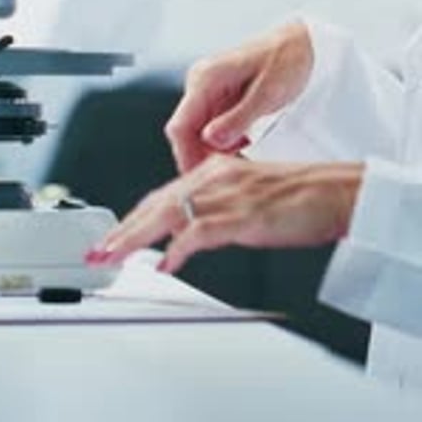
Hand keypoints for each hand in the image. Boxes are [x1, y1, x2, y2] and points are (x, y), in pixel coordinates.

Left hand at [86, 154, 363, 273]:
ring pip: (168, 213)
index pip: (162, 194)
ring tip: (113, 256)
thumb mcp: (248, 194)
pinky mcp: (243, 213)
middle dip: (122, 228)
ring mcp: (228, 193)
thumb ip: (217, 206)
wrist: (336, 191)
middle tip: (97, 249)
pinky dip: (178, 249)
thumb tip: (189, 234)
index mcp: (215, 168)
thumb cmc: (301, 195)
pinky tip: (165, 264)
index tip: (112, 235)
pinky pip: (200, 232)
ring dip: (136, 237)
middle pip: (157, 202)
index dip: (133, 217)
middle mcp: (216, 176)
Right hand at [166, 20, 313, 172]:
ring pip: (198, 134)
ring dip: (215, 152)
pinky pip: (212, 128)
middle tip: (227, 177)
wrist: (303, 43)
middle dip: (202, 157)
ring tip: (241, 162)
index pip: (180, 125)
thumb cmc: (288, 59)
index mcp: (206, 77)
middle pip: (186, 133)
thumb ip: (238, 118)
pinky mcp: (219, 99)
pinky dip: (225, 143)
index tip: (201, 179)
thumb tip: (210, 141)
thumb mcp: (268, 93)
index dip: (186, 155)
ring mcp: (208, 91)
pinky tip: (244, 147)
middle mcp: (201, 84)